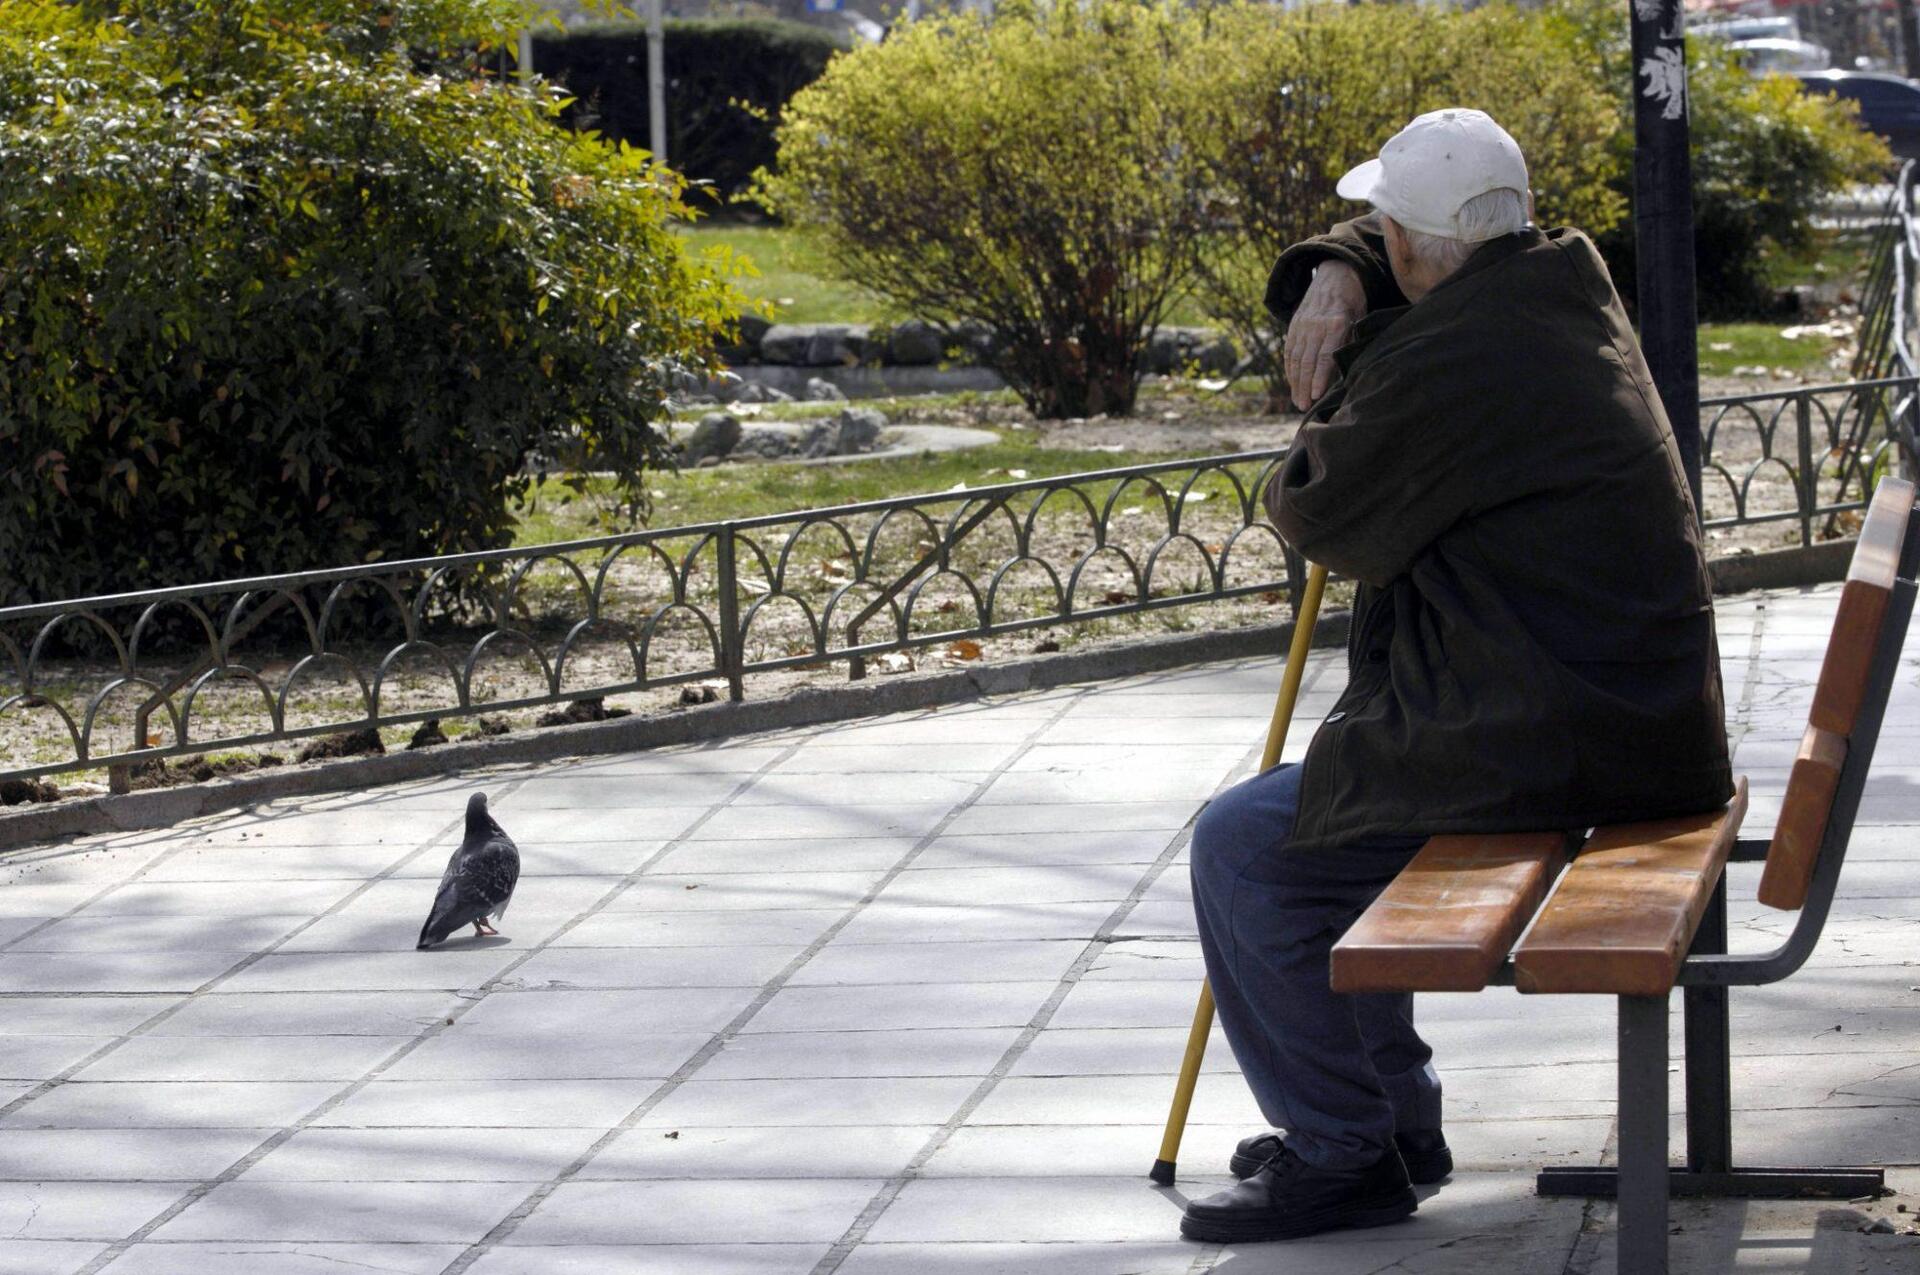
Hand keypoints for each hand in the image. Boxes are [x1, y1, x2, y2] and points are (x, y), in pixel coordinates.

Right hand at [1284, 261, 1365, 410]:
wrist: (1335, 274)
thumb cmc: (1354, 301)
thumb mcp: (1360, 317)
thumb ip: (1352, 340)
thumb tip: (1350, 369)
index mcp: (1335, 323)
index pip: (1325, 356)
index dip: (1320, 377)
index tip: (1317, 395)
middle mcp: (1315, 325)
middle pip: (1307, 361)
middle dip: (1305, 386)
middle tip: (1304, 406)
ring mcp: (1302, 325)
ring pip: (1295, 358)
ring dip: (1295, 382)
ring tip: (1297, 401)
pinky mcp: (1294, 325)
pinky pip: (1289, 351)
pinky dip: (1290, 369)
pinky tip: (1292, 384)